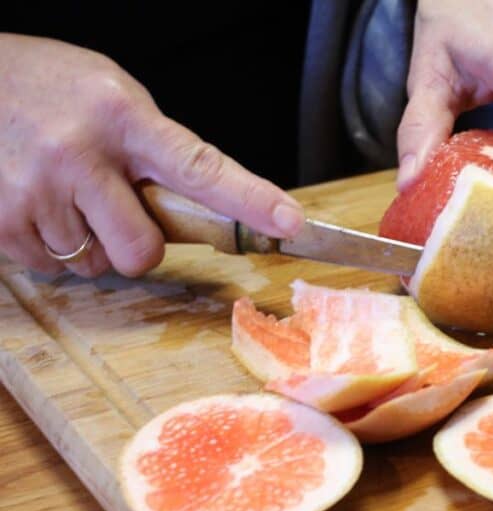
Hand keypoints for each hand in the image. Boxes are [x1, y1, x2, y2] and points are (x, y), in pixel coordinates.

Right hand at [0, 34, 304, 277]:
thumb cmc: (48, 87)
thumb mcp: (113, 97)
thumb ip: (156, 148)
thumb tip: (201, 207)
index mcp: (121, 117)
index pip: (199, 167)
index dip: (249, 199)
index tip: (290, 222)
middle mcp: (78, 155)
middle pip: (144, 248)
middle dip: (139, 243)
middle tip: (115, 207)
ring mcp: (34, 192)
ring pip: (95, 264)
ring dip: (89, 240)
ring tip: (62, 190)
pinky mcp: (1, 223)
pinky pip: (53, 267)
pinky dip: (52, 245)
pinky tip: (36, 201)